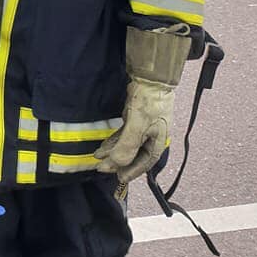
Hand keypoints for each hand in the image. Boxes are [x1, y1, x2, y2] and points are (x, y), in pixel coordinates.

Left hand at [94, 23, 192, 183]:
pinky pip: (123, 135)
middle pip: (133, 156)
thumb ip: (127, 147)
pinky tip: (103, 147)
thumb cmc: (148, 102)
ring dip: (113, 152)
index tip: (118, 178)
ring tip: (98, 158)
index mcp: (157, 144)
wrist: (151, 78)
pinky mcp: (135, 120)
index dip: (130, 172)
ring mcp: (143, 129)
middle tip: (102, 169)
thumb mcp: (138, 126)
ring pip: (126, 146)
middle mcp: (151, 138)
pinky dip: (113, 141)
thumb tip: (117, 165)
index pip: (143, 164)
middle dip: (118, 163)